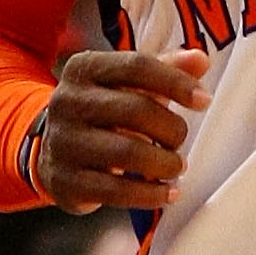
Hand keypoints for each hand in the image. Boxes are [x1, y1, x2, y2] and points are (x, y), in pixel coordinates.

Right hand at [36, 48, 210, 212]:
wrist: (52, 150)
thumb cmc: (103, 111)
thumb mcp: (129, 83)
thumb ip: (167, 69)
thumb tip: (200, 60)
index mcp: (85, 69)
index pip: (137, 66)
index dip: (176, 83)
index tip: (204, 101)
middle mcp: (68, 102)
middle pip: (136, 109)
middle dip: (171, 128)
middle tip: (180, 139)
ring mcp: (63, 143)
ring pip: (127, 152)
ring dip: (164, 163)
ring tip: (176, 166)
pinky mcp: (64, 181)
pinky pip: (115, 191)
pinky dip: (150, 194)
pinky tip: (167, 193)